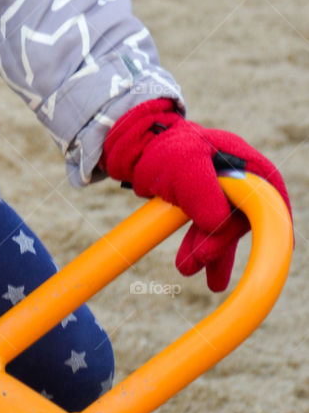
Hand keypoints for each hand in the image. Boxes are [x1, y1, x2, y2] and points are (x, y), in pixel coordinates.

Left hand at [100, 98, 291, 290]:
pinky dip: (200, 245)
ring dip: (209, 251)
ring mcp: (221, 188)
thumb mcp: (182, 164)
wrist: (134, 143)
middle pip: (242, 216)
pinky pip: (208, 227)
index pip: (267, 193)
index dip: (272, 220)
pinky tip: (190, 264)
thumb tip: (218, 224)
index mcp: (240, 160)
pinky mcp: (203, 199)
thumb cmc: (162, 147)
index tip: (277, 246)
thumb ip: (201, 191)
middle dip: (220, 244)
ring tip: (187, 269)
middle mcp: (236, 174)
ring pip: (223, 226)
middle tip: (197, 261)